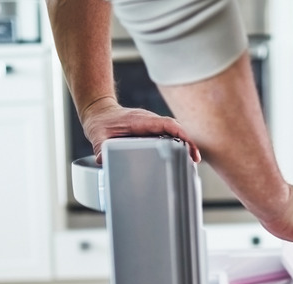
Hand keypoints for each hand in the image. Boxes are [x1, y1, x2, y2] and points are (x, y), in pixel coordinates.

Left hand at [80, 96, 199, 163]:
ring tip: (193, 160)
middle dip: (187, 141)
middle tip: (195, 158)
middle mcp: (149, 121)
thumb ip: (100, 149)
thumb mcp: (97, 137)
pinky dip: (178, 144)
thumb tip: (103, 160)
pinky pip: (169, 134)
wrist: (99, 112)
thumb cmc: (101, 122)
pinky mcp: (152, 130)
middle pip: (175, 128)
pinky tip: (182, 156)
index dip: (179, 133)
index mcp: (140, 120)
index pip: (165, 124)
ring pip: (174, 132)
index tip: (188, 144)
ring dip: (185, 143)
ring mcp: (152, 125)